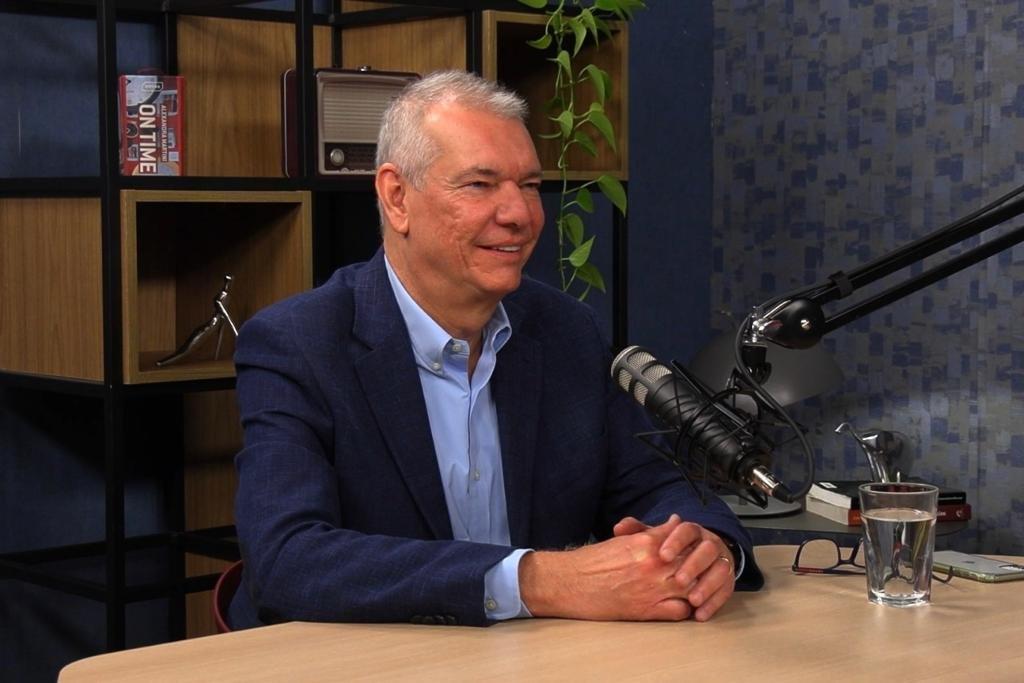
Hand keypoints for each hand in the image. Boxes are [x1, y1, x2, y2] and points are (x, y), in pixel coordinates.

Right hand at [519, 515, 695, 621]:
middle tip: (701, 568)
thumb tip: (675, 522)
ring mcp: (652, 588)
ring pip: (692, 587)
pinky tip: (682, 606)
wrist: (570, 583)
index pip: (686, 538)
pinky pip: (680, 611)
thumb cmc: (593, 561)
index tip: (697, 548)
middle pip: (693, 563)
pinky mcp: (647, 610)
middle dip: (700, 565)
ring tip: (695, 588)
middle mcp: (654, 564)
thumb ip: (653, 531)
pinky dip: (686, 609)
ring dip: (696, 588)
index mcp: (647, 542)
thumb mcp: (625, 539)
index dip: (695, 544)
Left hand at [613, 515, 735, 621]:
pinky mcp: (727, 580)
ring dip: (707, 585)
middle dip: (694, 564)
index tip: (663, 555)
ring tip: (692, 600)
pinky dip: (715, 602)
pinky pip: (726, 590)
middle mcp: (708, 543)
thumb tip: (619, 527)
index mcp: (690, 531)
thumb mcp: (653, 539)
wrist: (698, 555)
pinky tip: (700, 614)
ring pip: (721, 569)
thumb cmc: (669, 549)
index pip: (686, 530)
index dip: (676, 541)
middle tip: (680, 580)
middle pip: (707, 549)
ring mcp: (721, 560)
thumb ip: (637, 532)